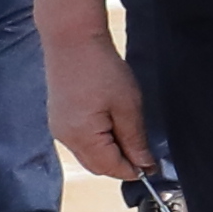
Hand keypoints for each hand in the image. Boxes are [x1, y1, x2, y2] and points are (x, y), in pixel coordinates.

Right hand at [50, 19, 153, 186]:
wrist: (72, 40)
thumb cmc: (102, 69)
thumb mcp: (128, 106)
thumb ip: (135, 139)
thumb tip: (144, 165)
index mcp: (82, 137)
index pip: (110, 168)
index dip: (133, 171)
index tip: (153, 167)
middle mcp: (65, 138)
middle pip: (97, 166)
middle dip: (121, 164)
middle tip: (145, 151)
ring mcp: (59, 129)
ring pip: (89, 154)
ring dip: (110, 152)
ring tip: (129, 133)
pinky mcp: (59, 118)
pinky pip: (81, 141)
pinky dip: (98, 141)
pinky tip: (112, 124)